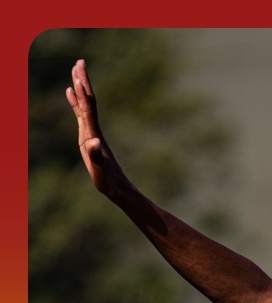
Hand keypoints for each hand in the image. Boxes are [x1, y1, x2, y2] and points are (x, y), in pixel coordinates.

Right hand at [65, 61, 134, 200]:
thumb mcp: (100, 170)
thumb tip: (94, 141)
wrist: (118, 188)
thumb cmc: (108, 181)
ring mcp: (91, 131)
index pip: (88, 109)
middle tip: (80, 62)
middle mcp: (93, 129)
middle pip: (88, 100)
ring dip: (79, 87)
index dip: (82, 93)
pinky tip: (69, 92)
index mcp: (93, 134)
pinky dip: (74, 102)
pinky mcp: (88, 136)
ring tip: (75, 70)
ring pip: (84, 104)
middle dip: (83, 81)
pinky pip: (80, 114)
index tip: (78, 75)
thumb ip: (96, 156)